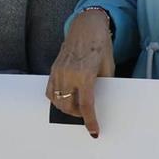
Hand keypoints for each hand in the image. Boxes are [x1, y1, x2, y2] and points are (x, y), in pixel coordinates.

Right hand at [45, 8, 115, 137]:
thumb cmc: (101, 45)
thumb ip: (104, 85)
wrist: (87, 27)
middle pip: (68, 106)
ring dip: (66, 108)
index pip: (86, 105)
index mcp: (85, 74)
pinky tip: (65, 99)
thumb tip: (101, 100)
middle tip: (86, 116)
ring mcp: (58, 72)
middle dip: (77, 115)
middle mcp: (69, 74)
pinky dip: (56, 99)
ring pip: (56, 100)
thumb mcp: (109, 67)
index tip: (93, 131)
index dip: (90, 120)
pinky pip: (50, 91)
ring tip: (76, 108)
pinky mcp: (53, 69)